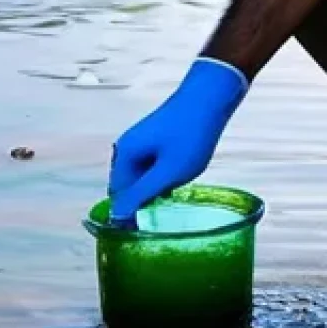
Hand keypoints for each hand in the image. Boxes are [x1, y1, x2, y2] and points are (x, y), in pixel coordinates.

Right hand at [108, 57, 247, 222]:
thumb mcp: (167, 172)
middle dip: (143, 202)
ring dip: (155, 189)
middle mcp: (127, 148)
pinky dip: (162, 176)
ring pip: (142, 178)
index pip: (117, 197)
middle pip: (128, 188)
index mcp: (124, 155)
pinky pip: (152, 167)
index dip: (130, 216)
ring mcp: (141, 142)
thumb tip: (117, 216)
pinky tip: (180, 179)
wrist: (210, 96)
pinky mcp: (155, 139)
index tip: (148, 231)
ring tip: (176, 194)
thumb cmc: (191, 133)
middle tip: (166, 215)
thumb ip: (141, 194)